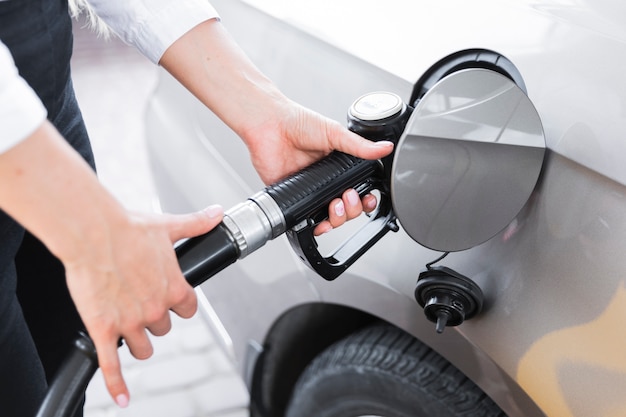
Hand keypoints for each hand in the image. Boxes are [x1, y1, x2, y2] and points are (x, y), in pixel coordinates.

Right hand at [63, 206, 223, 406]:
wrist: (94, 232)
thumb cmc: (129, 228)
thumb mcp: (169, 226)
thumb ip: (197, 224)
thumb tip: (218, 214)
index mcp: (174, 288)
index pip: (188, 310)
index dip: (179, 306)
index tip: (170, 299)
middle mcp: (156, 309)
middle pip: (163, 329)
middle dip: (153, 319)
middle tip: (139, 302)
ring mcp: (130, 323)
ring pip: (143, 348)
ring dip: (137, 340)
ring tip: (125, 326)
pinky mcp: (104, 330)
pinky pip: (112, 365)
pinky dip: (117, 384)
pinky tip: (123, 397)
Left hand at [160, 20, 393, 235]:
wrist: (270, 125)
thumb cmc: (297, 123)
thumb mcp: (334, 133)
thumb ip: (359, 145)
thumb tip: (384, 147)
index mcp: (338, 165)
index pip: (358, 189)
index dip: (365, 198)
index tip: (368, 198)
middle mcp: (325, 180)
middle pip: (348, 207)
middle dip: (353, 209)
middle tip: (348, 196)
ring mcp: (310, 190)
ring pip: (331, 216)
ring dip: (338, 217)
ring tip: (336, 205)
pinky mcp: (293, 197)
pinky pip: (307, 219)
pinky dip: (316, 226)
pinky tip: (321, 222)